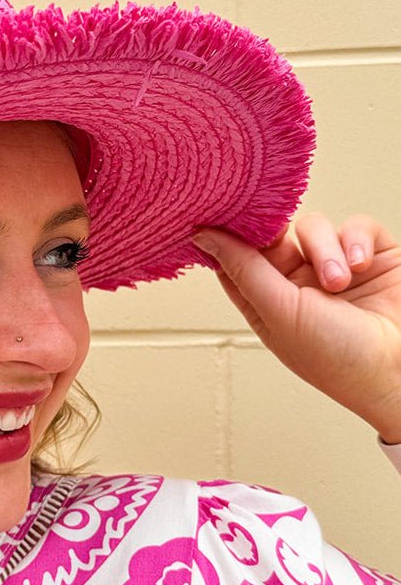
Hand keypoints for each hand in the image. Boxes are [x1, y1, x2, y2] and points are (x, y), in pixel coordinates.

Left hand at [192, 214, 400, 443]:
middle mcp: (299, 284)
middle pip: (274, 236)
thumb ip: (243, 269)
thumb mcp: (280, 312)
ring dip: (325, 250)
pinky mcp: (371, 255)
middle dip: (278, 234)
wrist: (400, 369)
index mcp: (268, 303)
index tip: (221, 215)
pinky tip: (361, 266)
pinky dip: (356, 241)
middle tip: (279, 237)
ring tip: (339, 282)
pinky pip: (355, 226)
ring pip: (313, 228)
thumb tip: (202, 237)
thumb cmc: (339, 359)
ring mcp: (335, 268)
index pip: (237, 260)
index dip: (229, 237)